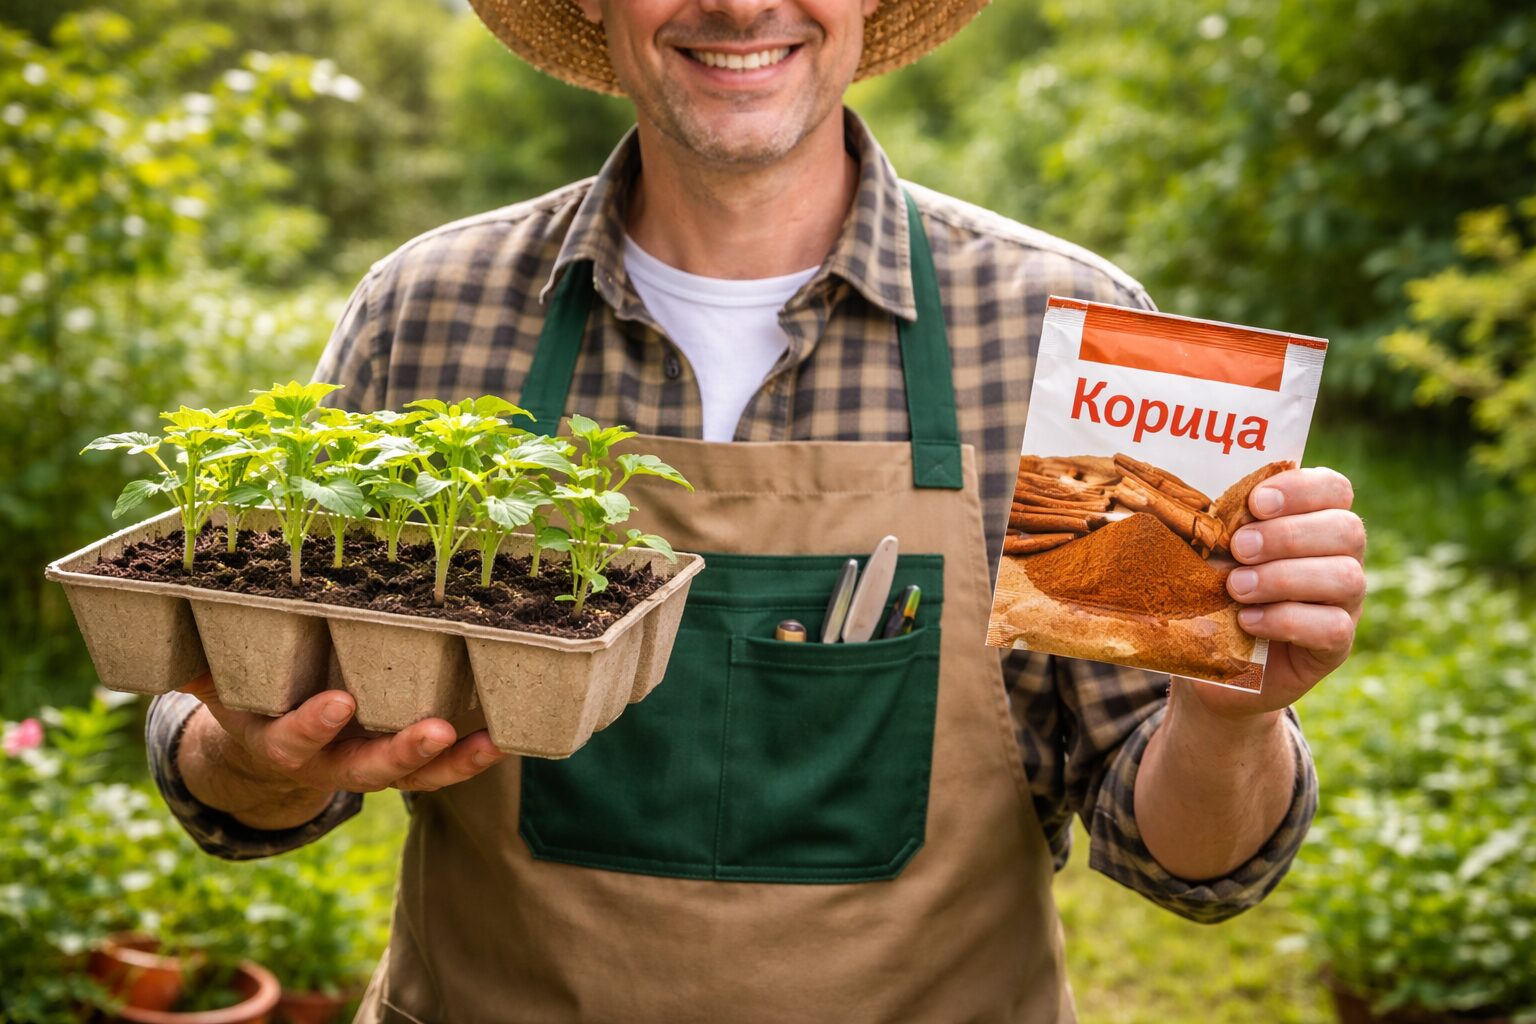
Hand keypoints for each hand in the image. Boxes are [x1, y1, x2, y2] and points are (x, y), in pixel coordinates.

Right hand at [179, 672, 507, 805]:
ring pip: (414, 778)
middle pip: (366, 769)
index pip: (293, 742)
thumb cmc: (249, 695)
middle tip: (435, 730)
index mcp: (279, 743)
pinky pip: (441, 771)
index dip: (313, 727)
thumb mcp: (221, 680)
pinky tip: (505, 737)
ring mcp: (370, 766)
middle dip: (401, 752)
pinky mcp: (405, 765)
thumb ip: (204, 654)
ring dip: (452, 763)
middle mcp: (329, 762)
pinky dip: (472, 758)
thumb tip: (171, 601)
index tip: (338, 704)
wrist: (263, 754)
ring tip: (488, 742)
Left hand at [1193, 467, 1366, 719]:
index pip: (1334, 488)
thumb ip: (1215, 529)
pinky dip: (1286, 620)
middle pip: (1347, 529)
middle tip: (1239, 548)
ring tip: (1236, 587)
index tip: (1256, 502)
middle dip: (1288, 535)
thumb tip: (1188, 507)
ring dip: (1284, 578)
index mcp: (1314, 520)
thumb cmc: (1210, 591)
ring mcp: (1344, 603)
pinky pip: (1332, 628)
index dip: (1302, 488)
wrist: (1211, 660)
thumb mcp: (1209, 554)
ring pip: (1346, 577)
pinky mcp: (1334, 646)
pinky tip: (1248, 621)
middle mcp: (1340, 558)